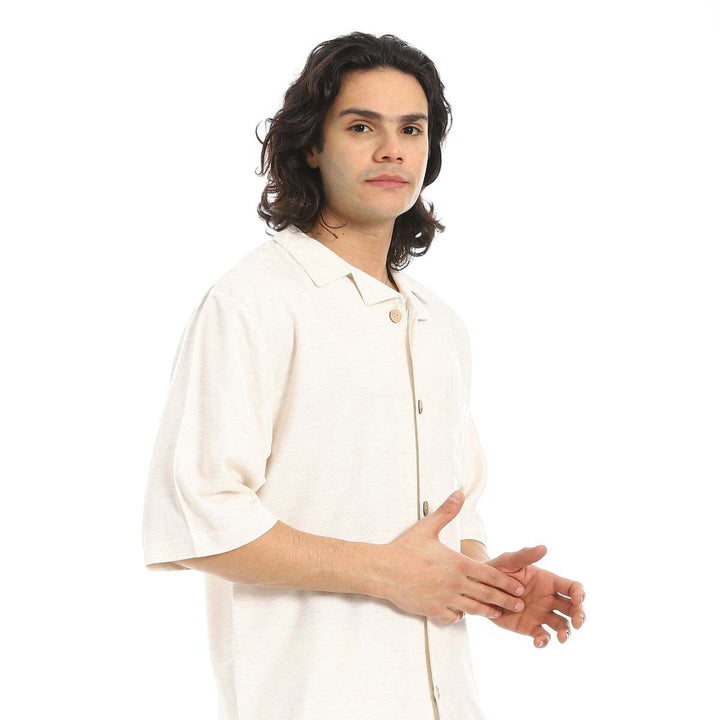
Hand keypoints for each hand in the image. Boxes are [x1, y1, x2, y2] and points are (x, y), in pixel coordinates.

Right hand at [381, 492, 527, 623]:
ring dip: (488, 611)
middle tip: (519, 604)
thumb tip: (459, 493)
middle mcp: (455, 584)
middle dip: (506, 600)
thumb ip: (447, 511)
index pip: (490, 575)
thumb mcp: (427, 527)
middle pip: (487, 595)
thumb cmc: (405, 549)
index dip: (506, 583)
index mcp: (457, 564)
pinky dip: (461, 615)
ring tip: (499, 613)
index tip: (519, 587)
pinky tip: (464, 613)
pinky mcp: (433, 610)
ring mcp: (445, 599)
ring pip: (473, 608)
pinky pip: (454, 617)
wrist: (384, 570)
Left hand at [483, 546, 585, 647]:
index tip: (577, 600)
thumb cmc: (497, 570)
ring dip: (566, 632)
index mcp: (548, 582)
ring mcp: (541, 614)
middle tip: (578, 623)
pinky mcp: (530, 627)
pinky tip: (538, 642)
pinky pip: (542, 636)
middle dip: (579, 615)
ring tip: (562, 637)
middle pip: (573, 609)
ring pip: (562, 625)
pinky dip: (544, 641)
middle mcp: (549, 599)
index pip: (572, 587)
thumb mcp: (509, 561)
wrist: (481, 588)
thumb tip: (544, 547)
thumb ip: (525, 555)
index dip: (579, 594)